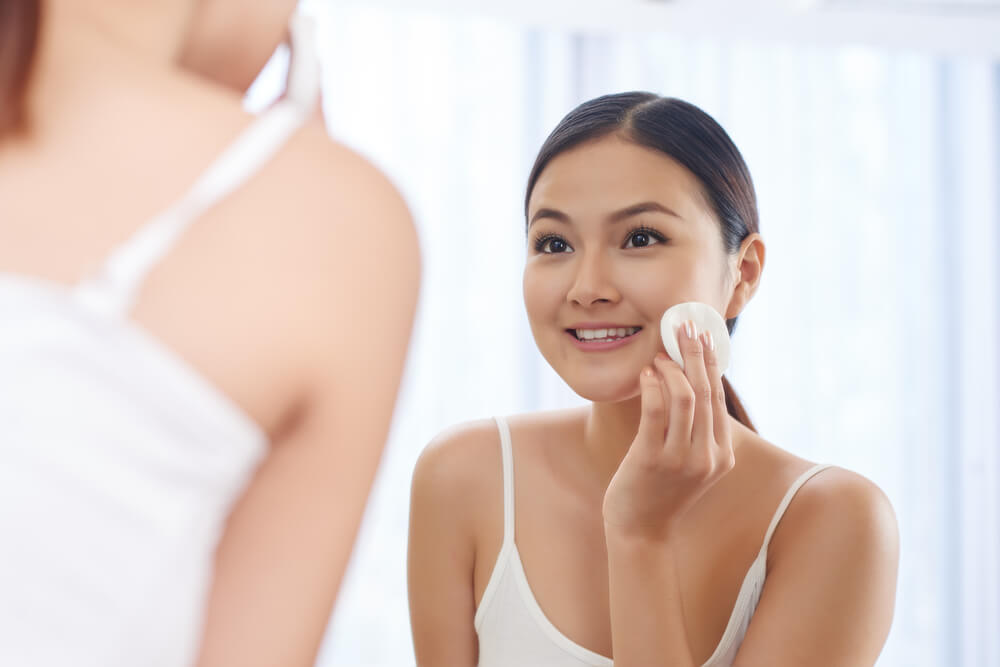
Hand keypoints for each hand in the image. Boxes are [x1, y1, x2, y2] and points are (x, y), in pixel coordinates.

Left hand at [603, 320, 734, 540]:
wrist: (641, 531)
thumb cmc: (660, 491)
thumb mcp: (689, 461)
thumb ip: (696, 430)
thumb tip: (690, 381)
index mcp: (722, 455)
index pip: (719, 398)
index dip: (711, 363)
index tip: (704, 335)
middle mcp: (708, 456)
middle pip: (706, 392)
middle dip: (695, 354)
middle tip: (685, 327)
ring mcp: (682, 459)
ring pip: (685, 398)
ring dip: (672, 369)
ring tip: (660, 355)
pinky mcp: (653, 460)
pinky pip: (655, 413)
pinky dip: (653, 387)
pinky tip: (646, 374)